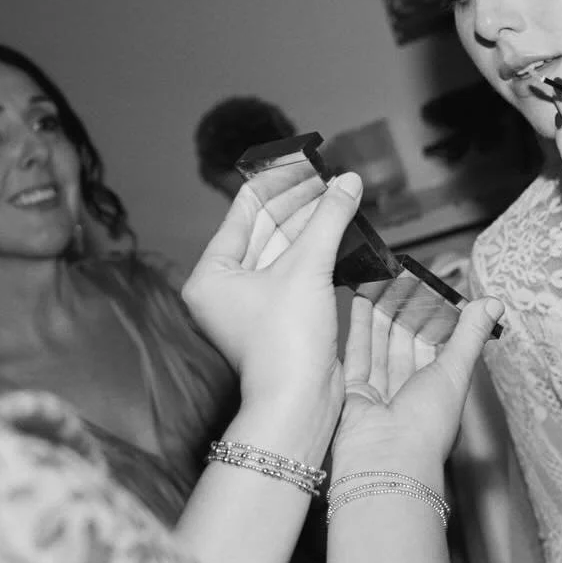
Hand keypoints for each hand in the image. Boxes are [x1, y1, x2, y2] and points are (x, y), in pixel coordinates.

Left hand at [181, 171, 363, 408]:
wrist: (299, 402)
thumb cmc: (285, 341)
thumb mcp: (306, 267)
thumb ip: (329, 218)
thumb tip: (350, 181)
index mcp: (211, 275)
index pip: (243, 214)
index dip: (274, 184)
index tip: (299, 160)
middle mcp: (225, 289)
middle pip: (265, 230)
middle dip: (299, 204)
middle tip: (329, 177)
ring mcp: (253, 306)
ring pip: (285, 252)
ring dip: (313, 227)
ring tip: (340, 198)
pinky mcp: (280, 320)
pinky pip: (297, 274)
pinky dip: (318, 254)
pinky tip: (341, 235)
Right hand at [331, 294, 503, 469]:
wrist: (385, 463)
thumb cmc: (426, 426)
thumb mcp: (454, 372)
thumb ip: (470, 335)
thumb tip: (494, 304)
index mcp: (440, 391)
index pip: (438, 346)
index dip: (434, 316)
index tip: (429, 287)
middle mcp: (411, 393)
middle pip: (406, 343)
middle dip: (405, 311)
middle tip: (401, 277)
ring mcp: (381, 394)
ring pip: (381, 346)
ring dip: (381, 313)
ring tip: (380, 280)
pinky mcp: (354, 395)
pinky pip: (358, 355)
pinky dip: (360, 328)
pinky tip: (362, 300)